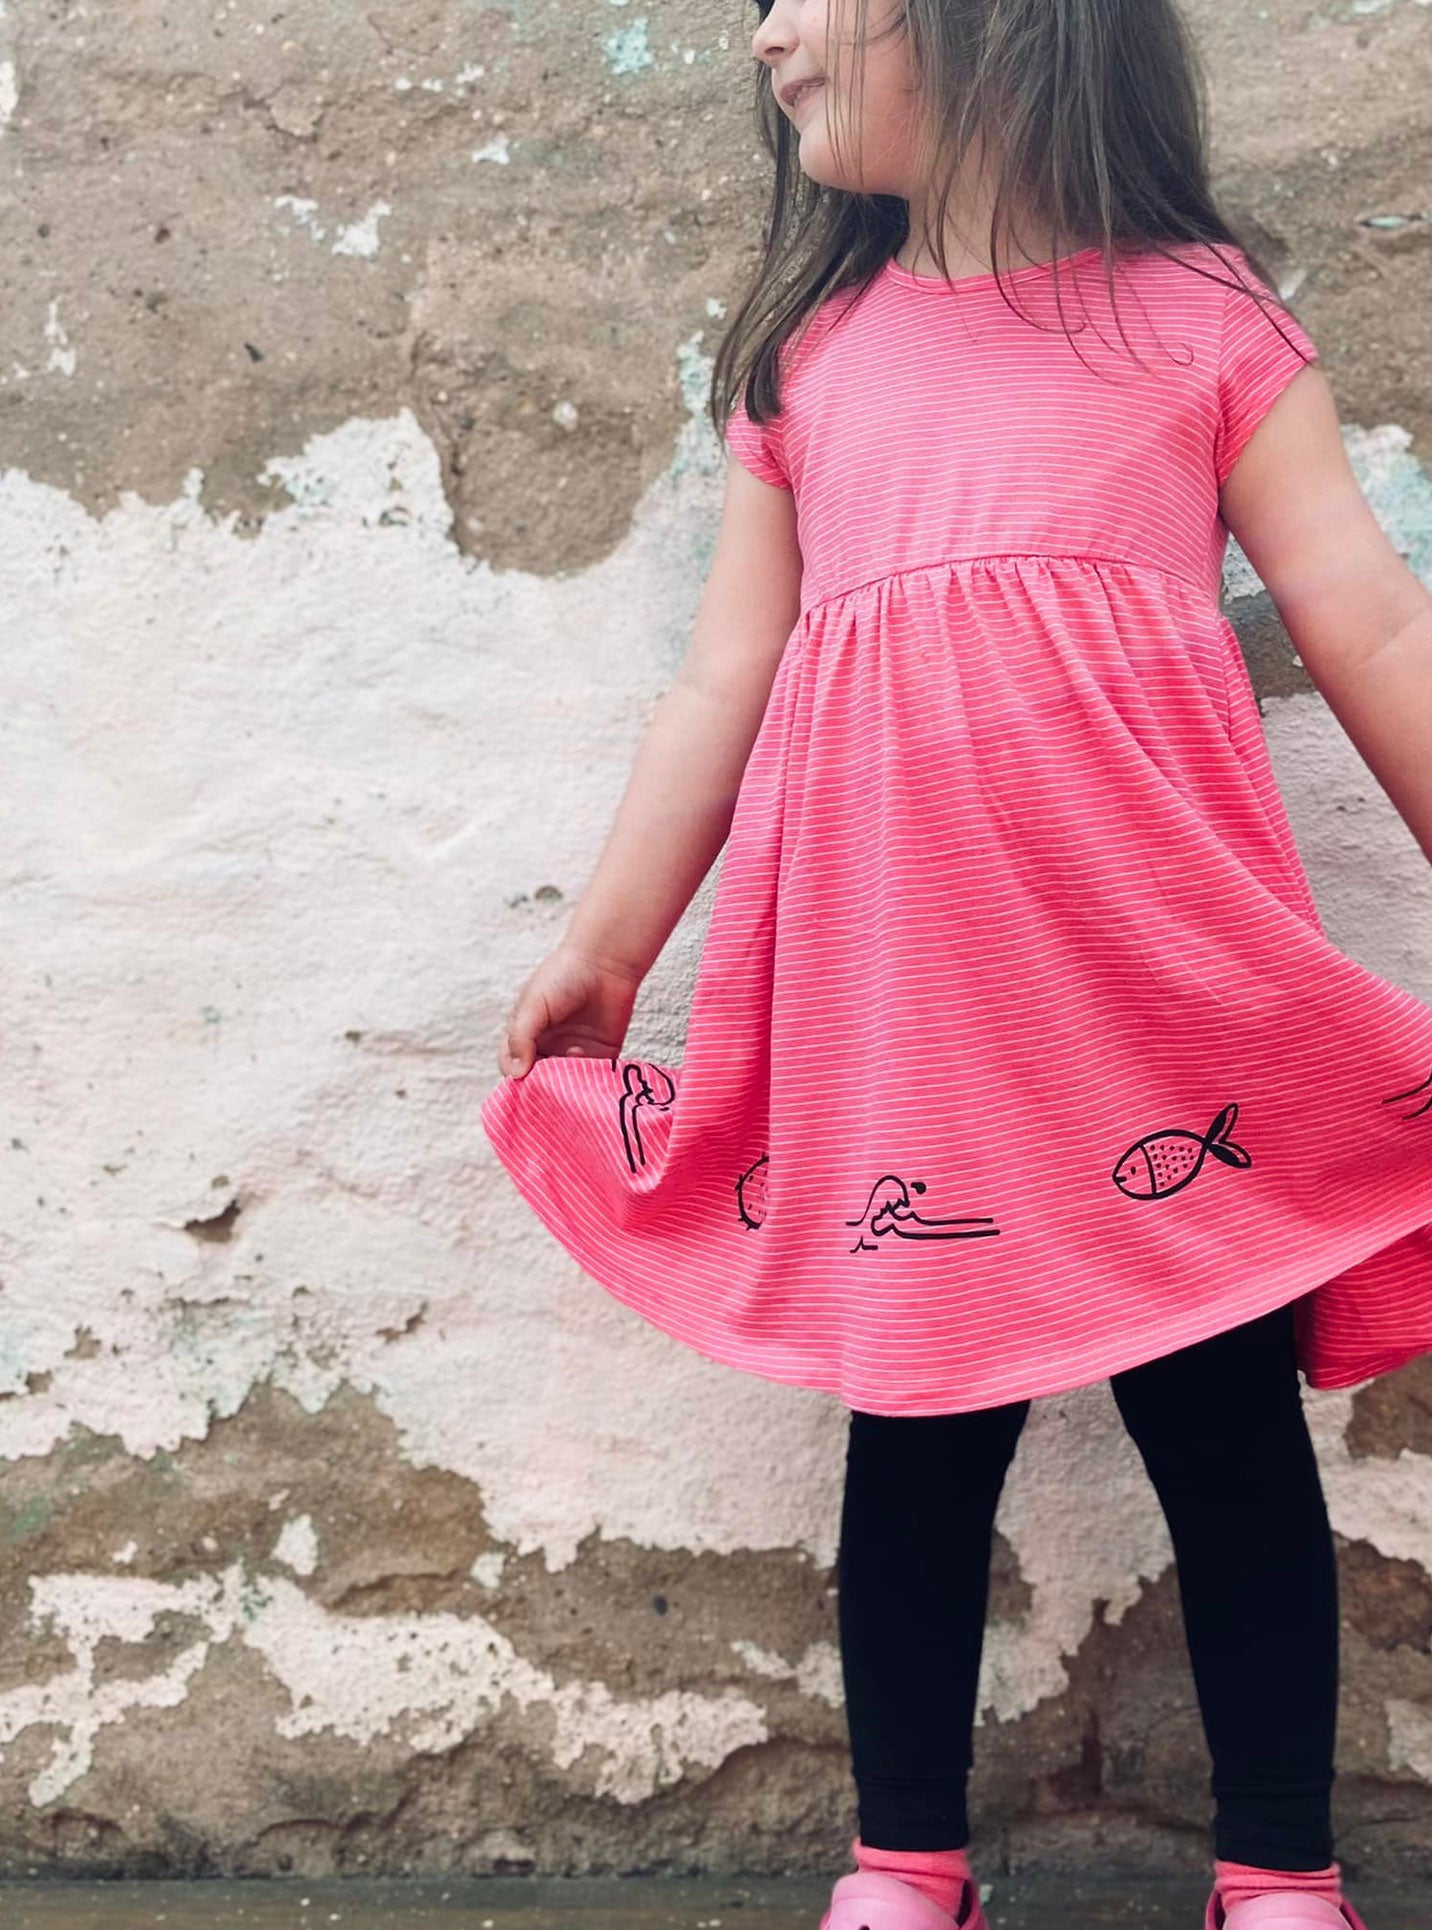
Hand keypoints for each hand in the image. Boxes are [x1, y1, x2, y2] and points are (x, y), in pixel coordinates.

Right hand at [498, 942, 644, 1078]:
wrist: (606, 961)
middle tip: (545, 1083)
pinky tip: (584, 1061)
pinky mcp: (600, 1057)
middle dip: (539, 1086)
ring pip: (564, 1084)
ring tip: (566, 1070)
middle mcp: (548, 1047)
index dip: (513, 1074)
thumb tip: (516, 1073)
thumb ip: (521, 1037)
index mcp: (526, 1034)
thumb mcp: (533, 1004)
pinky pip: (590, 1080)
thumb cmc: (564, 976)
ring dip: (563, 1084)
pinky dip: (585, 1080)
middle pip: (537, 1080)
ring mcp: (573, 1054)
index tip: (521, 1075)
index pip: (512, 1065)